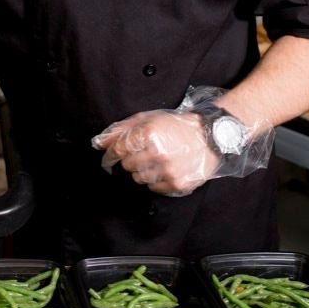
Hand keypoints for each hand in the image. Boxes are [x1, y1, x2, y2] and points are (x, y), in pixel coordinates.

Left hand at [92, 110, 220, 196]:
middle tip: (146, 153)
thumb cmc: (177, 126)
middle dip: (132, 160)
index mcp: (148, 133)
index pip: (118, 150)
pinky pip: (153, 188)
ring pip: (139, 178)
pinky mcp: (176, 184)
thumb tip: (98, 143)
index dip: (111, 154)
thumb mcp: (148, 119)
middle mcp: (157, 152)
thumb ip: (121, 130)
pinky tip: (166, 168)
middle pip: (127, 165)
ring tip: (158, 160)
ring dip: (144, 171)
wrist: (210, 137)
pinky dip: (156, 180)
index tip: (111, 157)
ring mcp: (167, 170)